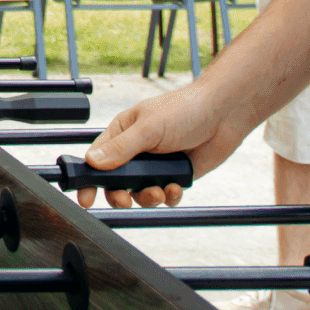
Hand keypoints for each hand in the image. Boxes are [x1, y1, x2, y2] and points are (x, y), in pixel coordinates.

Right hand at [70, 83, 243, 208]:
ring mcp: (156, 165)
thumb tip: (92, 162)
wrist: (224, 114)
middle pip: (116, 182)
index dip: (89, 179)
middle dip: (120, 194)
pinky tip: (175, 187)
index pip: (97, 159)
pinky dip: (169, 197)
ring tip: (159, 192)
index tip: (86, 197)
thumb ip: (121, 148)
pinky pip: (165, 196)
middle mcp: (136, 151)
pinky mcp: (175, 176)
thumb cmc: (185, 109)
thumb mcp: (148, 128)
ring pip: (140, 193)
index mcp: (122, 133)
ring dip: (147, 197)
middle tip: (125, 199)